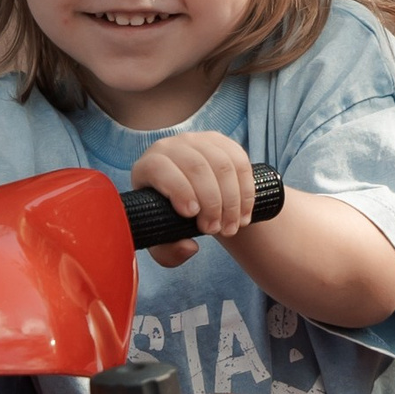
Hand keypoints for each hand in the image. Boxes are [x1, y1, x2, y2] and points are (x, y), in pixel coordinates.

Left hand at [128, 128, 260, 263]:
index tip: (192, 215)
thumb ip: (168, 252)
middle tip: (216, 230)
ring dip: (232, 200)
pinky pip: (239, 162)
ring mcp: (198, 141)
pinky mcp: (222, 142)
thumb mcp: (163, 239)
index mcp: (148, 166)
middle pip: (196, 167)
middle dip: (211, 202)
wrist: (192, 198)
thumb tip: (188, 247)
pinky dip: (246, 191)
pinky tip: (243, 214)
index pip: (160, 168)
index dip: (178, 189)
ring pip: (221, 165)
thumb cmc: (170, 219)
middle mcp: (172, 147)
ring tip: (231, 227)